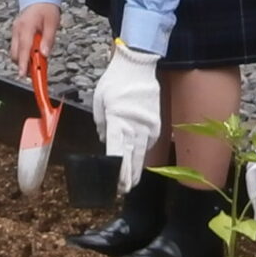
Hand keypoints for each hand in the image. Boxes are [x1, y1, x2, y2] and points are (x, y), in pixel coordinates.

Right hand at [10, 2, 60, 76]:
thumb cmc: (47, 9)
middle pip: (16, 54)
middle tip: (37, 71)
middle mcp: (17, 30)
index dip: (23, 64)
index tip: (23, 74)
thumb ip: (48, 40)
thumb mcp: (53, 23)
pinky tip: (35, 52)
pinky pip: (18, 47)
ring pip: (15, 52)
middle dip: (24, 64)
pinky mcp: (16, 33)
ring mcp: (15, 32)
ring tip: (39, 59)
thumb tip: (44, 54)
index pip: (23, 49)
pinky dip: (25, 53)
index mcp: (26, 27)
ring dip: (25, 59)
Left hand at [91, 41, 162, 190]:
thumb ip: (101, 123)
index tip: (116, 183)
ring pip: (142, 152)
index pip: (117, 151)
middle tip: (124, 190)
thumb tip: (104, 138)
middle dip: (128, 175)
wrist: (138, 66)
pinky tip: (139, 160)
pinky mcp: (156, 122)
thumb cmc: (116, 82)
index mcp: (118, 121)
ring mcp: (148, 125)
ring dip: (136, 167)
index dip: (117, 170)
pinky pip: (149, 142)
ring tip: (132, 182)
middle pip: (132, 157)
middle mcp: (135, 127)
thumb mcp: (99, 101)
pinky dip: (143, 151)